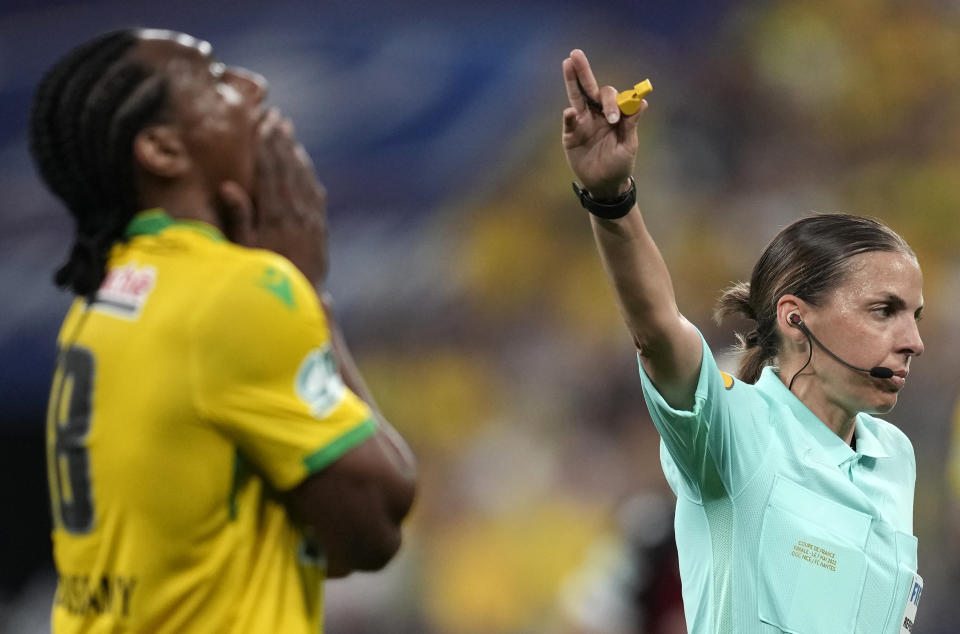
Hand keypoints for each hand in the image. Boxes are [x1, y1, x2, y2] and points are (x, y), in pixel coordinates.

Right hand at [219, 108, 328, 285]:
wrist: (302, 297)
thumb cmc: (264, 275)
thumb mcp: (244, 250)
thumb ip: (238, 218)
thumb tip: (229, 187)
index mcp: (275, 214)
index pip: (269, 170)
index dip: (264, 144)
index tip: (260, 122)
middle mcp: (296, 212)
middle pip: (288, 167)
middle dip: (280, 140)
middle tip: (274, 115)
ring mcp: (311, 218)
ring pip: (303, 176)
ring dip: (294, 151)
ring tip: (287, 129)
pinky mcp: (320, 226)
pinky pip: (315, 192)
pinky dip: (307, 172)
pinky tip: (302, 161)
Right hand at [562, 49, 644, 199]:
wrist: (605, 185)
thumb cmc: (620, 164)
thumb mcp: (629, 145)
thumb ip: (632, 124)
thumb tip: (643, 102)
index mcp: (612, 114)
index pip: (610, 96)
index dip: (612, 103)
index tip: (613, 119)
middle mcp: (596, 114)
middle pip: (589, 88)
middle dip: (583, 72)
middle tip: (576, 53)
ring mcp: (582, 123)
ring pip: (576, 98)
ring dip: (571, 82)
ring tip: (567, 64)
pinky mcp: (570, 136)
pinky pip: (569, 122)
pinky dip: (569, 117)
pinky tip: (571, 111)